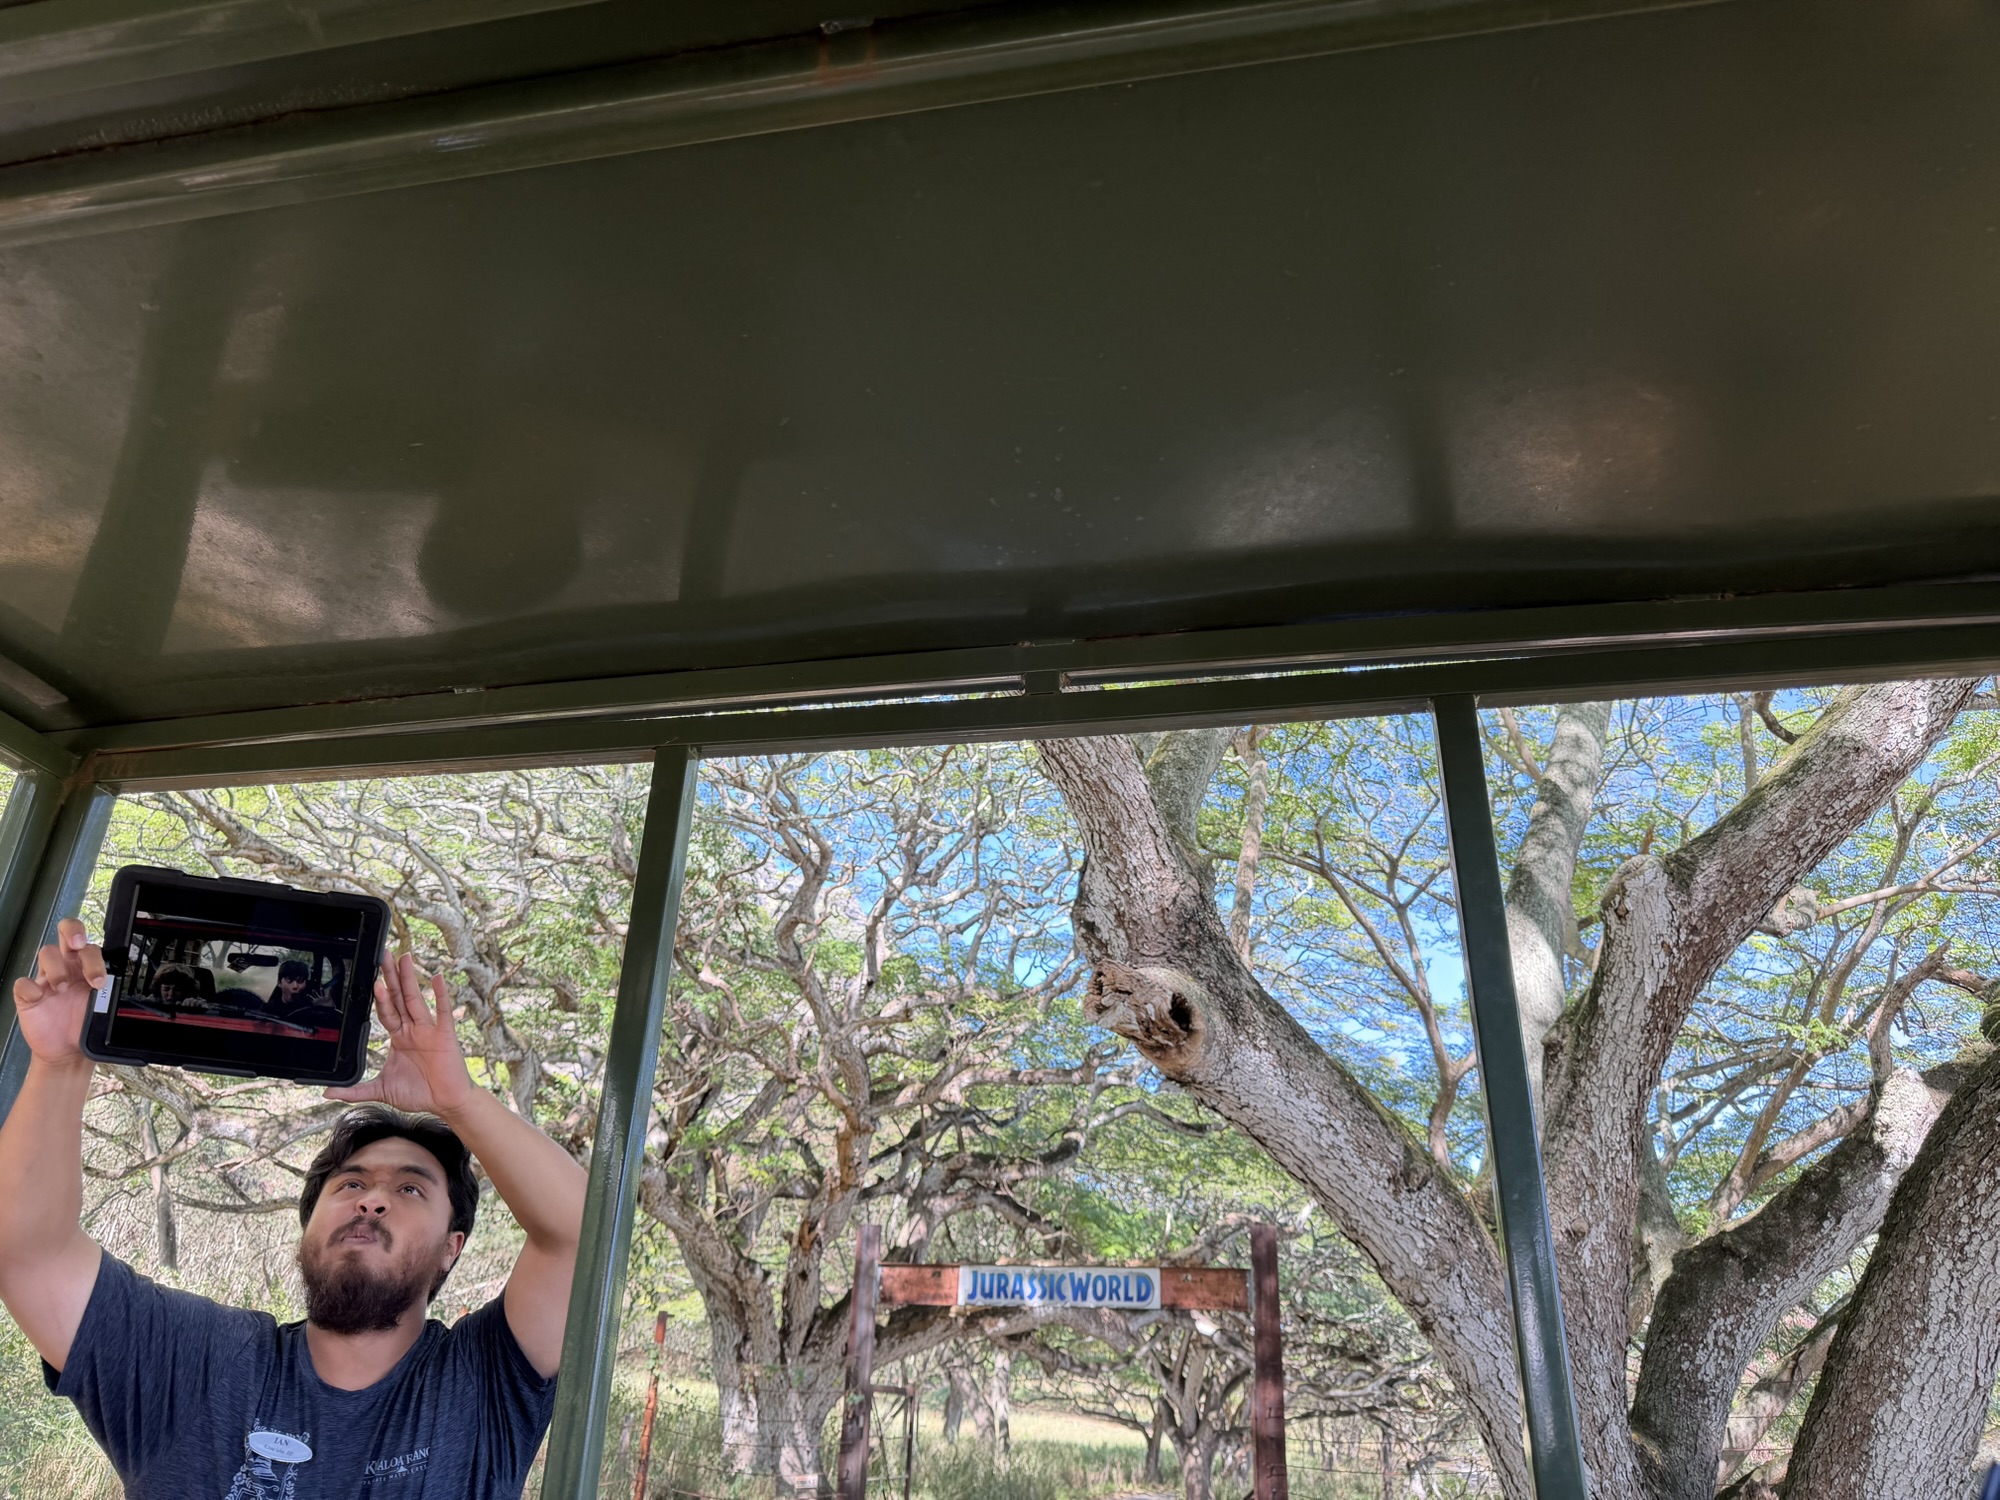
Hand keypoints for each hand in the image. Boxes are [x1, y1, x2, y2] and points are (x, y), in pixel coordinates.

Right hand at [11, 919, 104, 1068]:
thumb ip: (113, 993)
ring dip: (57, 967)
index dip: (94, 953)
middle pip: (67, 931)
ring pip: (47, 952)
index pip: (90, 945)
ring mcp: (47, 978)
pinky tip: (40, 997)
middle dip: (73, 932)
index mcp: (87, 966)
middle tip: (78, 946)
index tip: (99, 976)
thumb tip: (126, 992)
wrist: (68, 1049)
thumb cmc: (86, 1023)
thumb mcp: (104, 1006)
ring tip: (63, 988)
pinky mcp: (28, 995)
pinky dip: (31, 988)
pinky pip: (23, 983)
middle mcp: (67, 966)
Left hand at [326, 951, 477, 1117]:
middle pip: (399, 997)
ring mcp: (428, 1029)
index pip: (386, 1011)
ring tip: (403, 957)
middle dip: (391, 976)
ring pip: (415, 999)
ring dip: (409, 978)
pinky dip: (440, 994)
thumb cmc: (419, 1093)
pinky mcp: (444, 1034)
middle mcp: (413, 1029)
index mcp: (399, 1037)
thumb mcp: (381, 1090)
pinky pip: (441, 1011)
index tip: (372, 979)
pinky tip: (437, 978)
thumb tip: (327, 1091)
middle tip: (383, 954)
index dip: (379, 996)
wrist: (446, 1102)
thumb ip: (355, 1090)